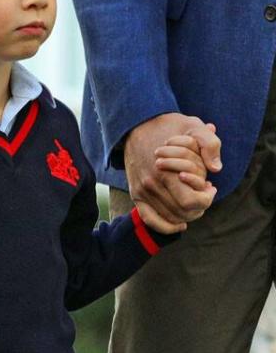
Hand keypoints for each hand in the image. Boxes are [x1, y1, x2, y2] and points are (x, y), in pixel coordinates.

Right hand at [124, 114, 220, 228]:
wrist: (137, 125)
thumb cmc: (169, 126)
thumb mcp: (194, 126)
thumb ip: (209, 144)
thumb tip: (216, 169)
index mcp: (166, 172)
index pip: (191, 202)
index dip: (207, 199)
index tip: (211, 186)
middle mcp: (152, 185)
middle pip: (183, 213)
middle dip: (200, 207)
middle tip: (204, 193)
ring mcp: (142, 191)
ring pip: (170, 218)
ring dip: (187, 214)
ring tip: (193, 199)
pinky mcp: (136, 194)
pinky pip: (150, 219)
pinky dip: (166, 226)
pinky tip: (180, 224)